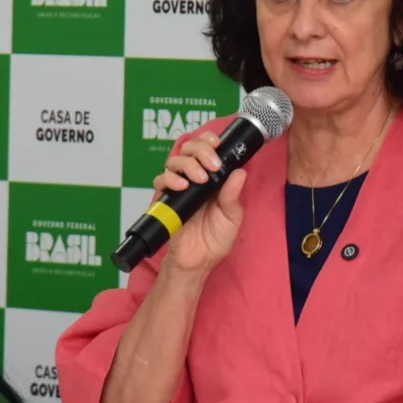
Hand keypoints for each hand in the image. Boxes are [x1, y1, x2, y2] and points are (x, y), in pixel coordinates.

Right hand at [152, 131, 247, 274]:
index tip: (217, 143)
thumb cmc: (216, 240)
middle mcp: (194, 179)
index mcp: (213, 179)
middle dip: (201, 149)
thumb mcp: (232, 217)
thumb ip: (233, 195)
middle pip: (190, 149)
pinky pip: (161, 180)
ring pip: (175, 160)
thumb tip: (240, 171)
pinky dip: (171, 178)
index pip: (207, 149)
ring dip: (188, 163)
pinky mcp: (165, 199)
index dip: (209, 141)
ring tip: (200, 178)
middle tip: (212, 164)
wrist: (198, 261)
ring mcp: (179, 187)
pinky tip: (182, 186)